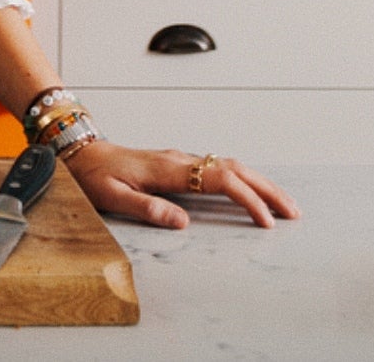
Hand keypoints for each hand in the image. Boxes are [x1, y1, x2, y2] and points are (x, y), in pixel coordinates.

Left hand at [63, 142, 298, 229]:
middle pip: (235, 169)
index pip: (220, 180)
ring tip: (283, 205)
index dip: (247, 199)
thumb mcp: (112, 196)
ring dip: (259, 183)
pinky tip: (253, 191)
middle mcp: (180, 160)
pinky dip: (244, 179)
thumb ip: (146, 207)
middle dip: (267, 189)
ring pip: (231, 166)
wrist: (79, 152)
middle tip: (293, 212)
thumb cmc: (93, 175)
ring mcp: (181, 159)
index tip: (265, 220)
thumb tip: (182, 222)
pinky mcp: (179, 163)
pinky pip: (220, 168)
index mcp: (168, 168)